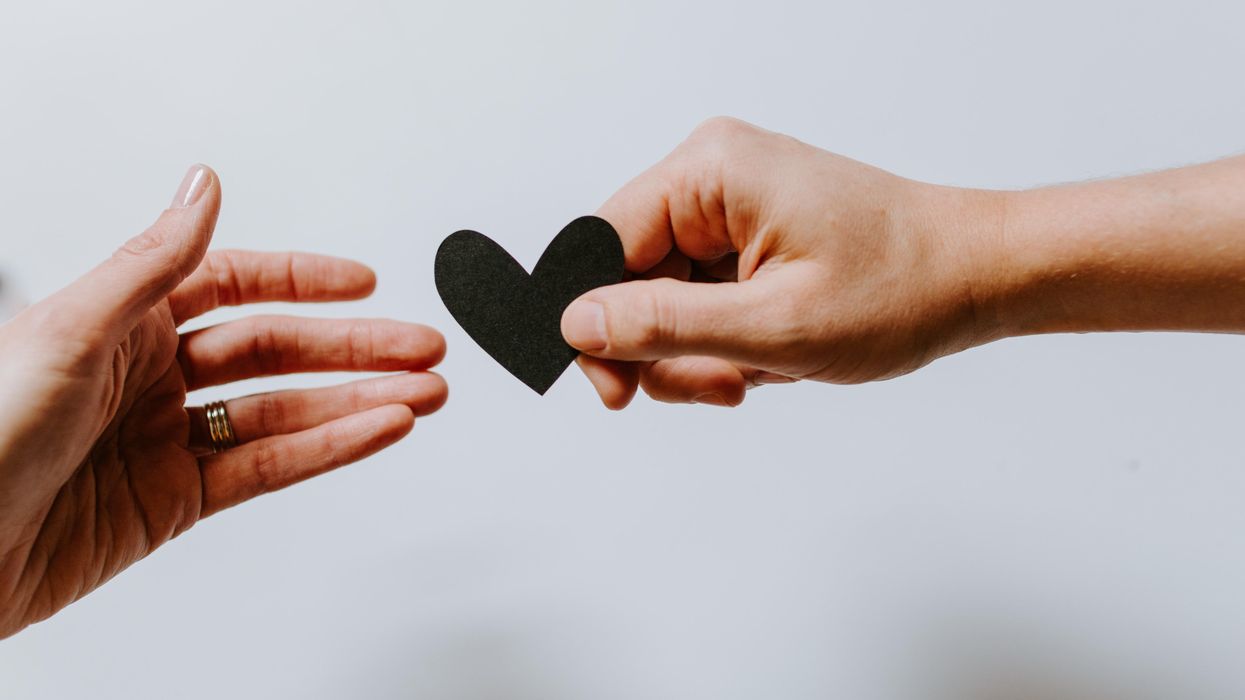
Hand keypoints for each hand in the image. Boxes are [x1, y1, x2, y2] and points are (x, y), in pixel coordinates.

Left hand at [0, 165, 446, 637]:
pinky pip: (269, 468)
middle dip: (355, 347)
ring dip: (359, 401)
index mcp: (119, 321)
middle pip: (274, 351)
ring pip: (284, 412)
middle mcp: (149, 376)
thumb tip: (203, 185)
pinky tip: (375, 429)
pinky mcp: (176, 502)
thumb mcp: (69, 330)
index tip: (362, 282)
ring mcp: (168, 441)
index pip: (231, 285)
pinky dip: (329, 449)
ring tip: (423, 393)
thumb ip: (152, 262)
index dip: (301, 281)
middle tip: (420, 346)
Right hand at [561, 117, 1003, 407]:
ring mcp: (730, 204)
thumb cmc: (901, 288)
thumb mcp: (773, 325)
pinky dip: (724, 340)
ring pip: (663, 298)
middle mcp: (712, 175)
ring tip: (758, 372)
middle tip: (720, 386)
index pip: (599, 246)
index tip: (615, 392)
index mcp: (710, 171)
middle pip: (628, 278)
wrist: (978, 276)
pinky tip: (768, 355)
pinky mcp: (747, 233)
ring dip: (699, 353)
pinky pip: (699, 297)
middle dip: (664, 349)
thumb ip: (664, 325)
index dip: (595, 325)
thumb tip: (576, 323)